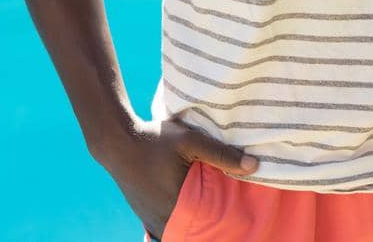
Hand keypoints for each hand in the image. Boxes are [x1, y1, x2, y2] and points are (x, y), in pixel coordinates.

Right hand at [95, 116, 257, 237]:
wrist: (118, 141)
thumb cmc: (155, 140)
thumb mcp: (191, 141)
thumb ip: (222, 154)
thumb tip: (254, 166)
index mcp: (177, 207)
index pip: (203, 232)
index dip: (219, 229)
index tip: (235, 224)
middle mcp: (162, 219)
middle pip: (190, 235)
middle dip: (207, 229)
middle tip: (226, 221)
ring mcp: (151, 220)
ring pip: (176, 233)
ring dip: (192, 227)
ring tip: (210, 217)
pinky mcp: (145, 215)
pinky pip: (164, 229)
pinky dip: (178, 225)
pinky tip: (189, 214)